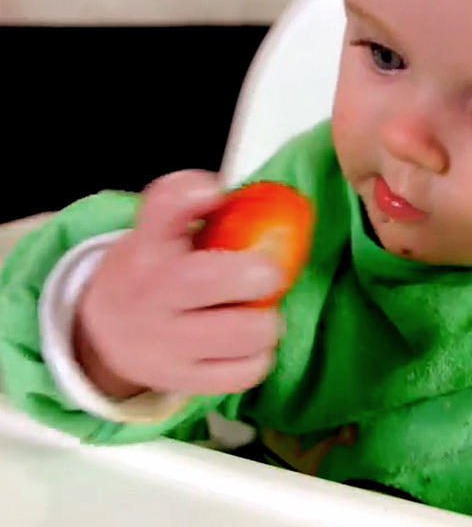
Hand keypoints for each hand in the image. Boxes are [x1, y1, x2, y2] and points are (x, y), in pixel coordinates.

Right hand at [76, 171, 284, 397]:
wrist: (102, 336)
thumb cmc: (148, 272)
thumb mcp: (154, 230)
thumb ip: (186, 202)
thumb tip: (226, 192)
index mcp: (146, 247)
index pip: (163, 208)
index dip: (192, 194)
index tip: (215, 193)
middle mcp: (150, 295)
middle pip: (210, 279)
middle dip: (259, 274)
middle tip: (265, 276)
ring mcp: (165, 344)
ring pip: (242, 333)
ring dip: (266, 322)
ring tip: (258, 313)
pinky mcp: (184, 381)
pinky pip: (243, 373)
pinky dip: (258, 358)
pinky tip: (248, 345)